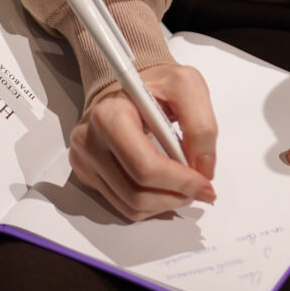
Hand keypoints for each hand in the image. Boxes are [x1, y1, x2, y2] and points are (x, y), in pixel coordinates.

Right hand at [68, 63, 216, 220]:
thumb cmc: (155, 84)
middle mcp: (88, 140)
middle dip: (176, 195)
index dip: (181, 182)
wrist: (127, 87)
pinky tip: (162, 186)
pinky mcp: (86, 174)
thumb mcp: (186, 86)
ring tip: (182, 185)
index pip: (145, 166)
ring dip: (165, 203)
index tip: (205, 184)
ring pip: (131, 206)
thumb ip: (202, 126)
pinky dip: (151, 204)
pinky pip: (122, 206)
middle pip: (137, 192)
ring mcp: (84, 160)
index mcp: (109, 115)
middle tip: (198, 188)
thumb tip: (203, 170)